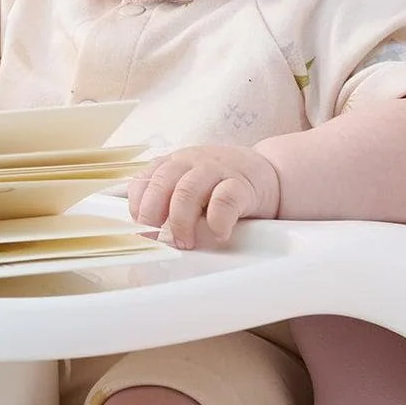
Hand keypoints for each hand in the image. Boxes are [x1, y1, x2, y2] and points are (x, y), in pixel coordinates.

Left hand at [128, 143, 280, 250]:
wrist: (269, 174)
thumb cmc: (222, 186)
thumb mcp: (190, 187)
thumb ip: (168, 201)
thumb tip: (144, 232)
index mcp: (174, 163)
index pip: (144, 179)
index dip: (137, 205)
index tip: (140, 227)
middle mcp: (192, 162)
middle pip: (162, 182)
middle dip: (153, 214)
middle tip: (157, 237)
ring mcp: (217, 170)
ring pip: (188, 190)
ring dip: (181, 221)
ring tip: (186, 242)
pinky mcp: (242, 185)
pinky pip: (224, 200)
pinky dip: (216, 221)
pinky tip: (218, 233)